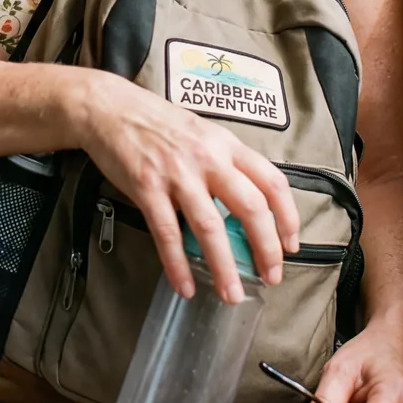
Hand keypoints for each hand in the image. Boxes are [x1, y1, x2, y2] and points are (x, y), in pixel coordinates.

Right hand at [73, 72, 298, 303]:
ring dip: (224, 267)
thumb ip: (225, 165)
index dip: (288, 217)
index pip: (272, 181)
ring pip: (210, 227)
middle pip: (250, 207)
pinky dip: (177, 265)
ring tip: (232, 295)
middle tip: (271, 277)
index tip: (291, 245)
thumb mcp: (203, 134)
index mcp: (226, 145)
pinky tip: (185, 286)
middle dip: (266, 249)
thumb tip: (247, 208)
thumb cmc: (158, 123)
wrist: (111, 108)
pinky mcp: (147, 187)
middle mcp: (207, 158)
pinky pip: (167, 233)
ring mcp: (177, 173)